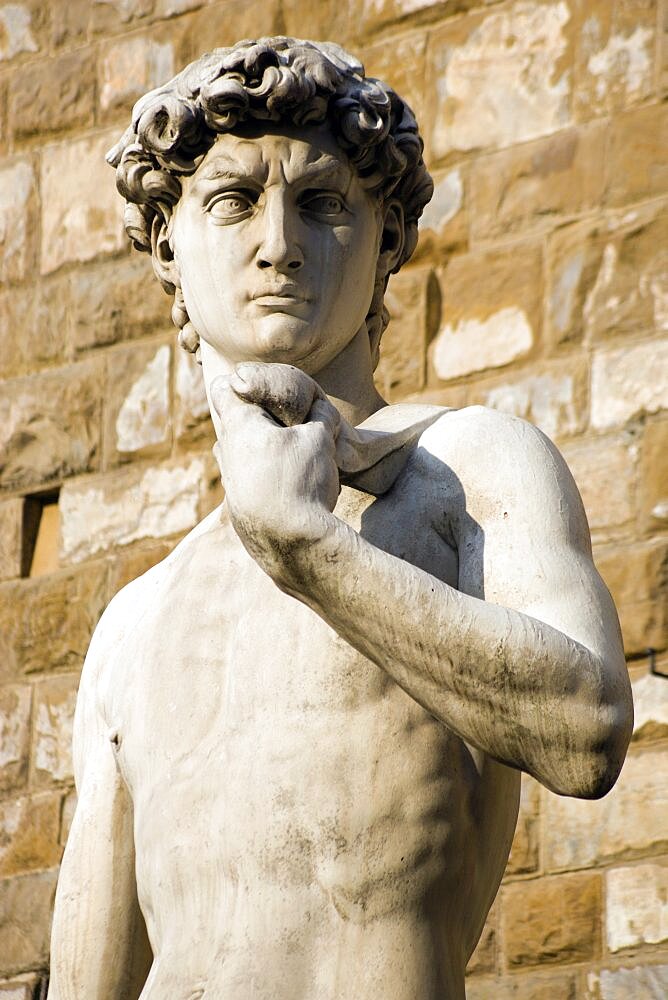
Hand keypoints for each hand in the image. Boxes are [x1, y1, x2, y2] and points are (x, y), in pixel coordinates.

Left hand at [210, 363, 340, 583]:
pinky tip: (291, 488)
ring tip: (293, 458)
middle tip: (289, 424)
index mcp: (239, 428)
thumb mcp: (321, 439)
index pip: (222, 389)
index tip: (266, 389)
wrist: (293, 546)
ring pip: (241, 455)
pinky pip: (249, 482)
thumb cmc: (302, 483)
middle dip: (259, 420)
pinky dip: (266, 479)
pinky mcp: (238, 510)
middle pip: (234, 424)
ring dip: (262, 451)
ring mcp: (229, 485)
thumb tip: (320, 408)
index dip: (242, 382)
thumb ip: (320, 416)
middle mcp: (226, 454)